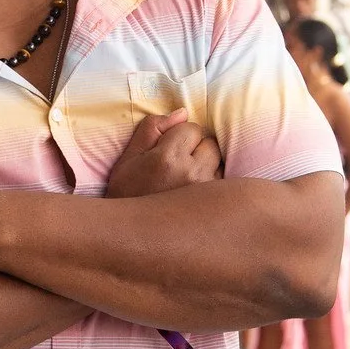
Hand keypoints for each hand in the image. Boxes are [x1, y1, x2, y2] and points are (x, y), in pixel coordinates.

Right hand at [106, 110, 221, 199]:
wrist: (130, 235)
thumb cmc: (126, 194)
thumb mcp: (128, 158)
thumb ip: (152, 129)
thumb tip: (182, 113)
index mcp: (168, 158)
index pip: (192, 128)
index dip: (180, 136)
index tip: (167, 150)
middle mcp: (191, 174)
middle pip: (210, 144)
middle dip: (196, 149)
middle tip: (177, 164)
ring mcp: (206, 192)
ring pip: (219, 163)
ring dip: (206, 166)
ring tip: (185, 181)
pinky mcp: (214, 208)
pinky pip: (223, 184)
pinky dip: (212, 185)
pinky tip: (194, 195)